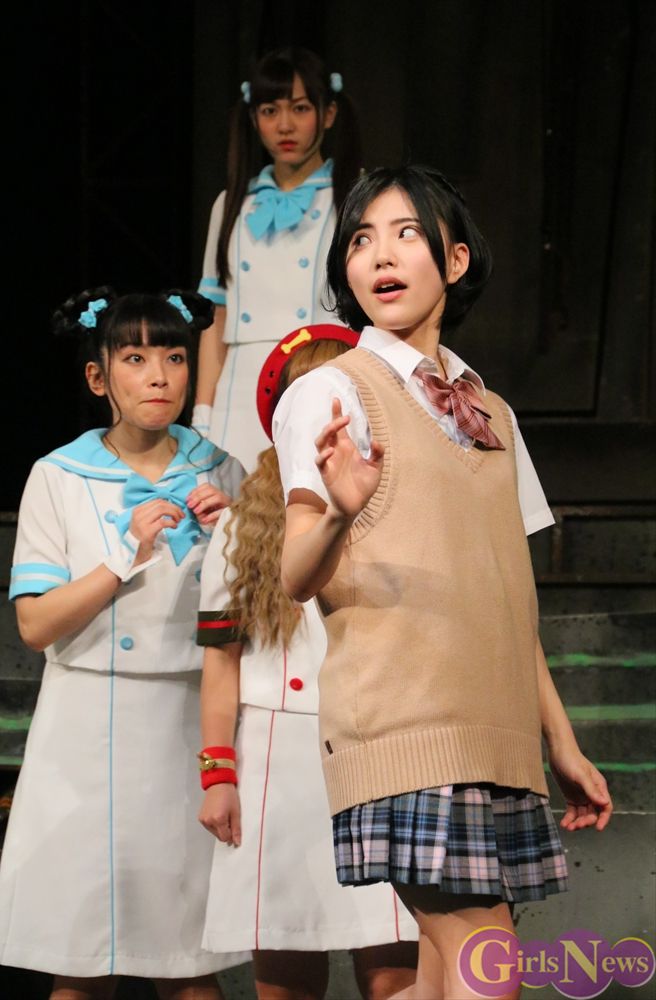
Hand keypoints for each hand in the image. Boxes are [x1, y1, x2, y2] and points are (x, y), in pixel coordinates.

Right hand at [130, 498, 184, 564]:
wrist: (133, 553)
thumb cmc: (141, 537)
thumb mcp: (143, 522)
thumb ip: (152, 513)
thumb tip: (169, 506)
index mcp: (138, 510)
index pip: (157, 501)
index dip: (170, 504)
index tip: (177, 510)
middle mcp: (139, 514)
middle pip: (161, 504)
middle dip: (174, 508)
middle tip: (181, 515)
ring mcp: (142, 523)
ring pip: (162, 510)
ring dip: (174, 514)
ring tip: (178, 520)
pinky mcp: (147, 532)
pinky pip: (163, 522)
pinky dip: (172, 523)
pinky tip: (174, 526)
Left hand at [187, 484, 231, 525]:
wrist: (228, 524)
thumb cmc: (213, 515)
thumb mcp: (204, 508)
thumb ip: (198, 504)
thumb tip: (190, 503)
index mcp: (216, 492)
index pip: (206, 486)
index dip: (195, 491)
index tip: (187, 499)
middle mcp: (222, 495)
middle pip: (211, 490)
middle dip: (198, 497)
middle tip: (190, 505)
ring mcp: (227, 503)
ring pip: (217, 498)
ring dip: (204, 504)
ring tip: (196, 511)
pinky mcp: (230, 512)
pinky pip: (221, 512)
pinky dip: (212, 515)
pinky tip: (204, 520)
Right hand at [198, 783, 240, 845]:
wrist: (218, 784)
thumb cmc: (229, 795)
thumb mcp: (236, 812)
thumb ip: (236, 829)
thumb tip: (237, 842)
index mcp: (218, 820)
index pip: (225, 838)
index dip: (231, 834)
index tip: (233, 824)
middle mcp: (208, 821)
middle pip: (219, 836)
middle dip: (225, 830)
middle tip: (229, 817)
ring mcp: (203, 820)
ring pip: (214, 832)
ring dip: (219, 827)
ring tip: (223, 814)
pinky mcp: (200, 817)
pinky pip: (209, 826)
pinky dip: (214, 823)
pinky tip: (217, 813)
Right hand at [315, 399, 383, 520]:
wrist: (357, 505)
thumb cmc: (364, 486)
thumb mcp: (376, 467)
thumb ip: (378, 453)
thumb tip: (375, 441)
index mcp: (346, 448)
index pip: (339, 427)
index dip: (336, 413)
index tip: (336, 399)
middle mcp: (336, 452)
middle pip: (328, 432)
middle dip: (334, 422)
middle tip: (345, 417)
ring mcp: (329, 462)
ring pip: (320, 443)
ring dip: (326, 433)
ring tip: (336, 427)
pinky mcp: (326, 473)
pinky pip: (320, 462)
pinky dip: (323, 455)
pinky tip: (331, 451)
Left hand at [548, 743, 612, 831]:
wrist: (557, 751)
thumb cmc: (571, 760)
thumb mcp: (580, 775)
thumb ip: (591, 789)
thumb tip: (604, 803)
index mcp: (599, 787)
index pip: (606, 807)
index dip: (604, 819)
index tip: (598, 828)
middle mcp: (592, 793)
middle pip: (593, 813)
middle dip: (586, 821)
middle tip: (576, 826)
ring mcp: (582, 796)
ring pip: (583, 814)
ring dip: (577, 822)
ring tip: (568, 827)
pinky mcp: (571, 796)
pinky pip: (572, 812)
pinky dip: (569, 819)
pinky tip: (564, 824)